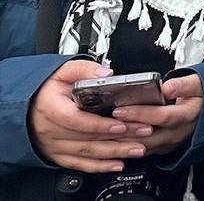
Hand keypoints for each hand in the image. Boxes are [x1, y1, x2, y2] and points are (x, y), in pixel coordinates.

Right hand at [28, 61, 147, 173]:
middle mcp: (50, 129)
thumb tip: (106, 74)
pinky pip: (79, 164)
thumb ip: (85, 70)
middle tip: (142, 133)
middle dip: (118, 137)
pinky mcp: (57, 154)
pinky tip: (117, 164)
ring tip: (138, 149)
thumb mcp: (64, 72)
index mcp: (51, 108)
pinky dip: (99, 166)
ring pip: (86, 152)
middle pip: (87, 138)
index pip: (76, 120)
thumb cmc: (48, 89)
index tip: (121, 125)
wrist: (28, 106)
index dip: (100, 125)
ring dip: (114, 152)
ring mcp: (53, 144)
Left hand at [111, 74, 201, 156]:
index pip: (161, 117)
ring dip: (122, 142)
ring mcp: (170, 143)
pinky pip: (142, 150)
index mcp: (188, 115)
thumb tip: (166, 87)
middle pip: (148, 137)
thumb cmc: (198, 95)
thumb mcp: (196, 84)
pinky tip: (113, 140)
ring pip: (142, 147)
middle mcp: (178, 133)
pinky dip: (126, 146)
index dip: (139, 114)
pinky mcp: (163, 148)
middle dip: (124, 132)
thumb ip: (182, 85)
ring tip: (103, 134)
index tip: (120, 109)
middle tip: (103, 125)